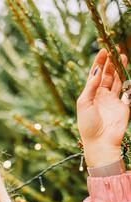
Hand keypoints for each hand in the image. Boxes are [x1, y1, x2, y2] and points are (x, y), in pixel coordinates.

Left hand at [76, 47, 129, 166]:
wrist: (100, 142)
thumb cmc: (88, 125)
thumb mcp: (84, 103)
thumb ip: (90, 86)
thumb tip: (96, 70)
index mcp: (91, 95)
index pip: (96, 75)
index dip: (99, 62)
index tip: (103, 50)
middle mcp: (102, 97)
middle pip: (108, 75)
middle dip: (111, 62)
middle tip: (115, 50)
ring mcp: (114, 101)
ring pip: (118, 81)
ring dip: (120, 69)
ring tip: (122, 56)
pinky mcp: (124, 107)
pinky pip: (128, 93)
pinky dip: (129, 84)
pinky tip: (128, 75)